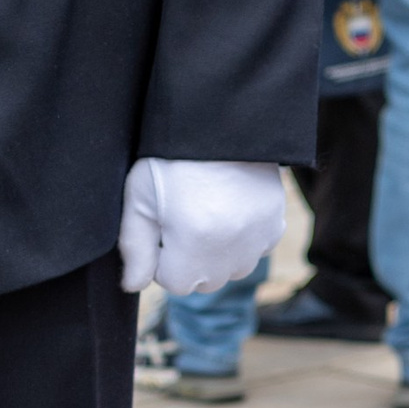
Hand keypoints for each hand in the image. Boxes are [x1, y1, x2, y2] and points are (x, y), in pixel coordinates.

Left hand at [117, 158, 287, 295]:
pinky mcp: (276, 224)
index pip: (173, 282)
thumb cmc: (172, 157)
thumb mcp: (140, 196)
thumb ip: (134, 246)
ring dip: (217, 253)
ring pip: (232, 269)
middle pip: (204, 281)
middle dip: (189, 259)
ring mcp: (257, 238)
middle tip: (182, 217)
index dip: (161, 256)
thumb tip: (132, 285)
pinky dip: (244, 240)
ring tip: (206, 213)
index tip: (161, 226)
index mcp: (193, 243)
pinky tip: (230, 210)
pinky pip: (257, 250)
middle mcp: (230, 248)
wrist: (220, 121)